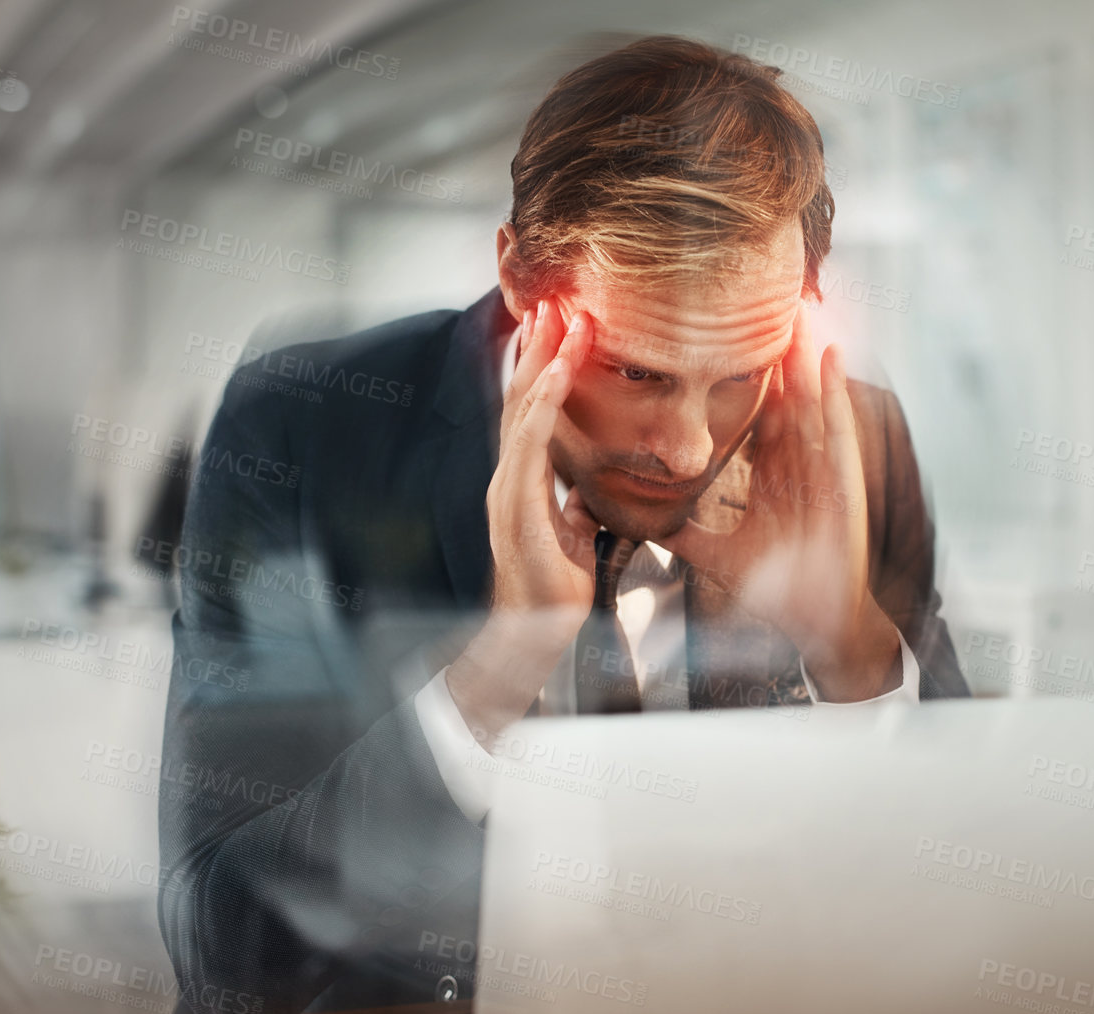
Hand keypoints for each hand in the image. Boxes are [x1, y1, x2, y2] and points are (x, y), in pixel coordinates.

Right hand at [447, 300, 599, 740]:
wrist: (532, 635)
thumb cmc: (551, 592)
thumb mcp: (571, 539)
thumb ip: (573, 510)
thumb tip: (586, 495)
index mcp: (525, 481)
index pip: (533, 411)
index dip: (546, 368)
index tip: (563, 328)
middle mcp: (510, 475)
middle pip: (521, 396)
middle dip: (538, 346)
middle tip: (555, 298)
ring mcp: (508, 486)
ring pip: (522, 407)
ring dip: (542, 359)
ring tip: (559, 317)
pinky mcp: (516, 502)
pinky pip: (529, 440)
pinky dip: (542, 401)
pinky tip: (557, 372)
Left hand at [659, 307, 900, 700]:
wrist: (815, 621)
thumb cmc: (775, 589)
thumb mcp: (715, 553)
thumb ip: (680, 533)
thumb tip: (636, 521)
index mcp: (770, 475)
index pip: (753, 415)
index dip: (738, 379)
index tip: (717, 340)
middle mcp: (798, 463)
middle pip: (784, 394)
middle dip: (774, 351)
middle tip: (757, 301)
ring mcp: (823, 466)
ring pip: (810, 397)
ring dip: (803, 353)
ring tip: (794, 307)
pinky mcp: (843, 477)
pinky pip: (839, 424)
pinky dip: (835, 388)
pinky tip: (829, 353)